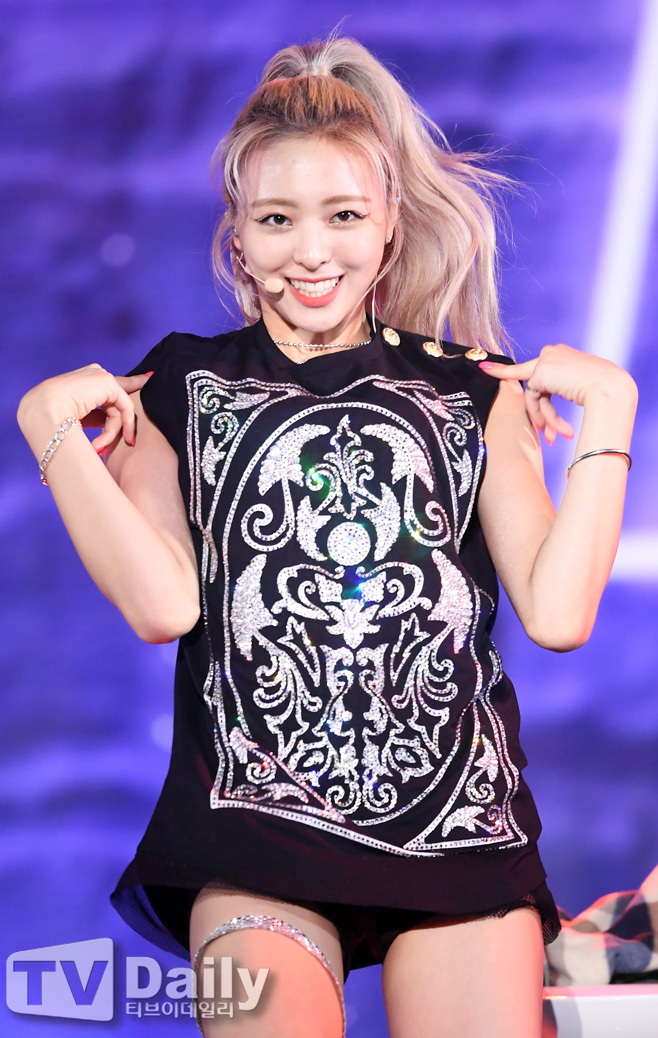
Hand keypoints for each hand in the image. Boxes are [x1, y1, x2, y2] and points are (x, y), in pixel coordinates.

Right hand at [18, 365, 152, 453]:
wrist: (43, 411)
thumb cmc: (53, 419)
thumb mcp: (79, 417)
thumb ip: (97, 416)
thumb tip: (112, 425)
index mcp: (82, 379)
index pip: (110, 387)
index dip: (129, 387)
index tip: (148, 378)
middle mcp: (92, 374)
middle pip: (118, 399)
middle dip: (124, 422)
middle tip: (128, 441)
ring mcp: (100, 376)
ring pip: (119, 408)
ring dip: (112, 432)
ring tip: (100, 447)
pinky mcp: (108, 382)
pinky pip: (125, 407)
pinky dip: (124, 424)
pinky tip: (123, 437)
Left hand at [479, 343, 632, 444]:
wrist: (610, 388)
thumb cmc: (604, 391)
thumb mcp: (580, 387)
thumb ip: (559, 389)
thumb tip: (543, 406)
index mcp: (562, 354)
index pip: (534, 368)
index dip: (507, 371)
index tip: (484, 369)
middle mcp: (551, 353)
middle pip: (534, 386)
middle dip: (538, 413)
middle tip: (546, 436)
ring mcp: (545, 360)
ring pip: (534, 395)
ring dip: (546, 418)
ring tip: (555, 437)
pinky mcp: (541, 372)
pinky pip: (534, 399)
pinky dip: (544, 416)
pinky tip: (556, 431)